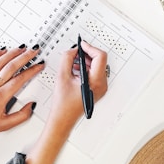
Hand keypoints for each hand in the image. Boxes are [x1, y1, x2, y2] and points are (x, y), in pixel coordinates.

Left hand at [0, 45, 43, 145]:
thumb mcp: (5, 125)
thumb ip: (21, 116)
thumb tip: (31, 106)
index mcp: (0, 97)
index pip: (20, 79)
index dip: (31, 71)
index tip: (39, 65)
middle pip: (11, 66)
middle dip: (25, 56)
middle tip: (34, 51)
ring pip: (0, 62)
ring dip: (12, 53)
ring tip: (22, 48)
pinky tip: (3, 50)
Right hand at [25, 41, 107, 163]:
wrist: (63, 119)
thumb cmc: (63, 104)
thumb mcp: (62, 76)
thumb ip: (67, 58)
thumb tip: (72, 50)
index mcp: (96, 82)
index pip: (100, 56)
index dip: (90, 48)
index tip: (81, 45)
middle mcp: (101, 85)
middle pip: (100, 60)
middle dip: (87, 54)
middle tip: (75, 52)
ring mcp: (100, 87)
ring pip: (97, 66)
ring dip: (85, 61)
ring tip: (73, 62)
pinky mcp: (96, 89)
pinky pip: (94, 73)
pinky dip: (85, 68)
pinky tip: (74, 69)